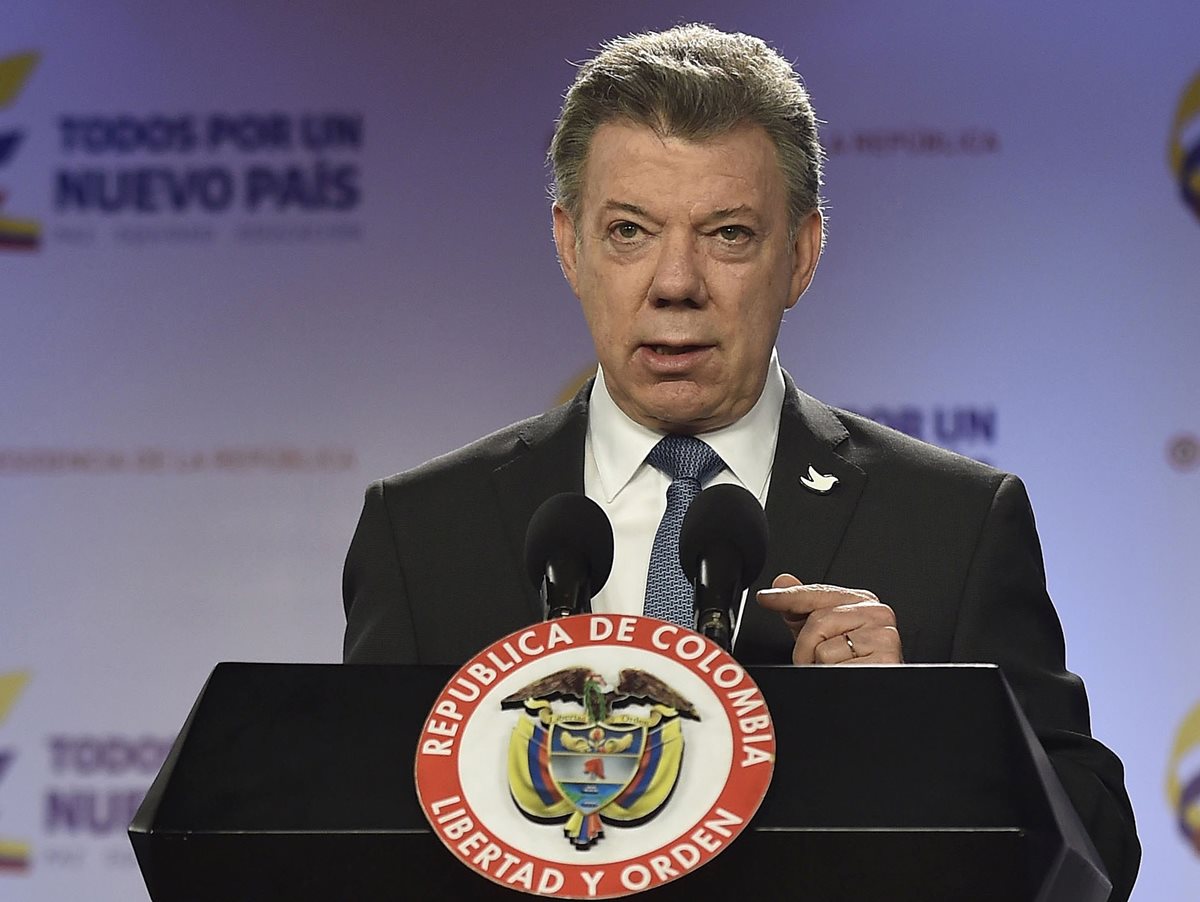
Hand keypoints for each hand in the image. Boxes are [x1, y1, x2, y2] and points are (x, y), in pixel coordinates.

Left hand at [756, 573, 903, 664]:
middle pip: (817, 622)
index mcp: (861, 602)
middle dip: (805, 648)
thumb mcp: (824, 633)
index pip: (818, 593)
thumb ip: (802, 607)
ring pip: (824, 648)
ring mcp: (883, 637)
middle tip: (815, 661)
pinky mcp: (885, 660)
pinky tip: (845, 677)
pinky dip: (832, 678)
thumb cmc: (852, 663)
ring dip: (818, 666)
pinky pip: (837, 668)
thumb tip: (783, 580)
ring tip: (834, 669)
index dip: (787, 596)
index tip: (765, 597)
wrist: (876, 694)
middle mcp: (876, 614)